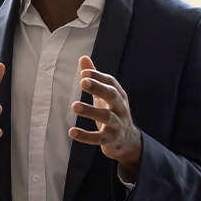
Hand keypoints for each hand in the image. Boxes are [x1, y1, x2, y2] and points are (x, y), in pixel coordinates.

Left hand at [69, 56, 141, 181]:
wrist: (128, 141)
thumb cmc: (113, 113)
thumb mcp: (105, 95)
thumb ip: (94, 77)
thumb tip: (83, 58)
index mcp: (118, 95)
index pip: (111, 82)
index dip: (98, 76)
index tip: (84, 72)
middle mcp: (120, 108)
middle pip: (112, 95)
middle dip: (99, 88)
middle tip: (83, 82)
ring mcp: (117, 124)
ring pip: (106, 116)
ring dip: (91, 111)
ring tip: (74, 106)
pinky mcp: (111, 139)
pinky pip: (99, 138)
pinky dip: (86, 136)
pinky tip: (72, 132)